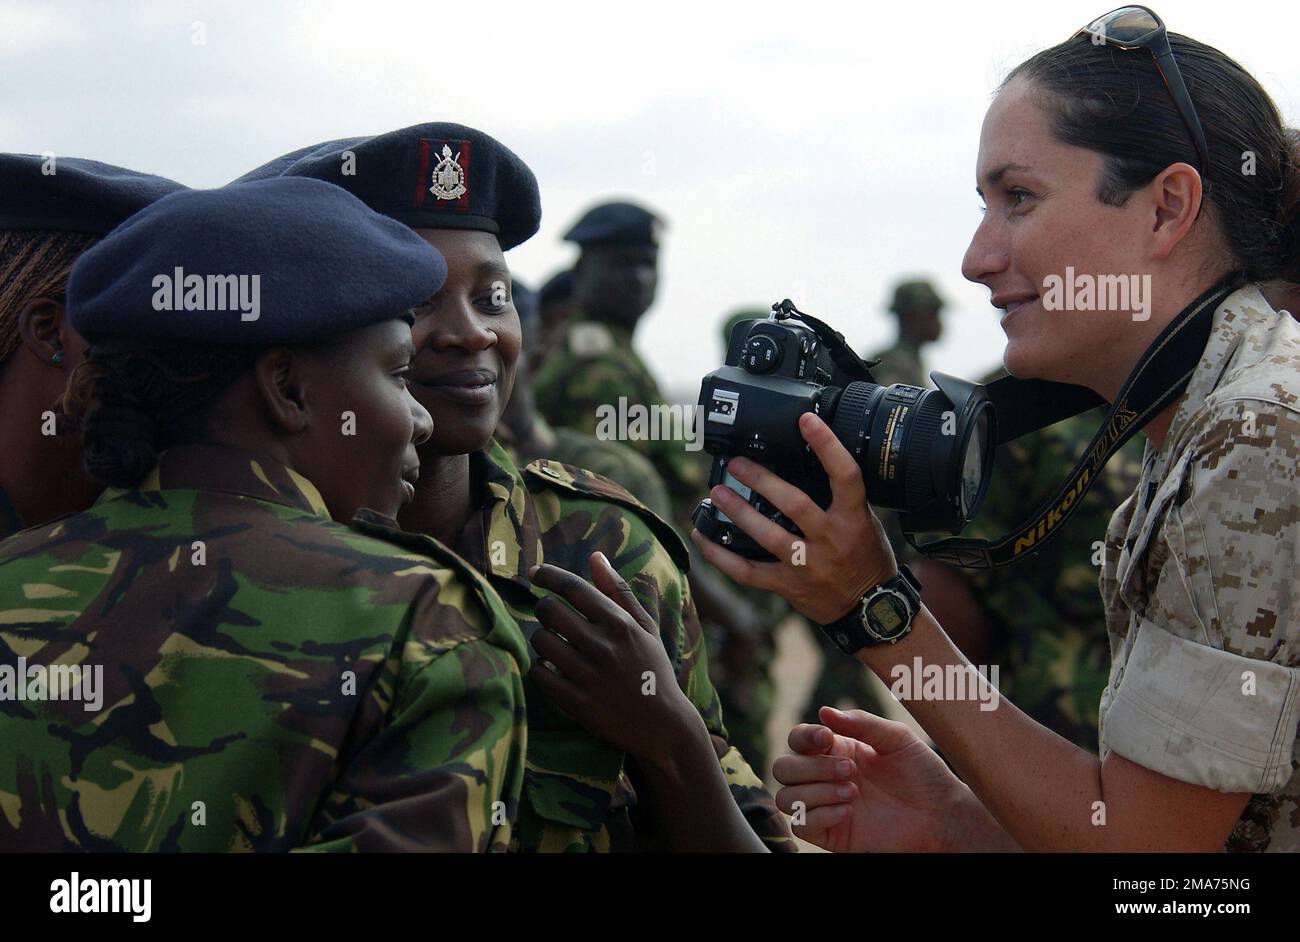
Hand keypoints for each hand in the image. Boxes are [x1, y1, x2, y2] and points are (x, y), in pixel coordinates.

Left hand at [528, 553, 700, 762]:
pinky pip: (539, 673)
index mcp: (620, 624)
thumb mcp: (645, 627)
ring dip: (542, 639)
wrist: (662, 725)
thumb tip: (596, 556)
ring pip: (540, 641)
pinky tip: (554, 668)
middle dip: (544, 608)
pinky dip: (541, 668)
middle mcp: (603, 647)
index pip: (574, 588)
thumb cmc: (652, 669)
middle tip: (551, 616)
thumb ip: (618, 591)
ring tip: (555, 645)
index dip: (549, 575)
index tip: (535, 573)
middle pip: (549, 611)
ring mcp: (588, 676)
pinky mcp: (576, 703)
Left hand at [689, 412, 897, 623]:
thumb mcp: (866, 521)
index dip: (827, 445)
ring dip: (738, 512)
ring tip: (717, 493)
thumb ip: (840, 497)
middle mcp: (830, 539)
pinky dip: (720, 555)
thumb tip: (810, 461)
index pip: (845, 475)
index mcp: (853, 518)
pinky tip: (702, 537)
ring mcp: (807, 565)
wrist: (870, 610)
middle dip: (762, 480)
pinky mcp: (788, 585)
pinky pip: (747, 572)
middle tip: (737, 462)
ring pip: (767, 535)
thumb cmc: (867, 558)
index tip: (806, 421)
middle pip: (793, 503)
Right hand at [772, 707, 969, 852]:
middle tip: (851, 772)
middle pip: (783, 767)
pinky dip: (818, 816)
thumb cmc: (923, 774)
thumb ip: (862, 722)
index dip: (803, 736)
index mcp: (836, 750)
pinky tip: (848, 812)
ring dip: (815, 792)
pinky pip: (800, 825)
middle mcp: (825, 777)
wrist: (941, 816)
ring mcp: (825, 806)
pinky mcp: (831, 834)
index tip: (827, 738)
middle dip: (813, 767)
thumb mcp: (896, 738)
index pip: (797, 739)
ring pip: (785, 797)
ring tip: (853, 793)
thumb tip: (824, 712)